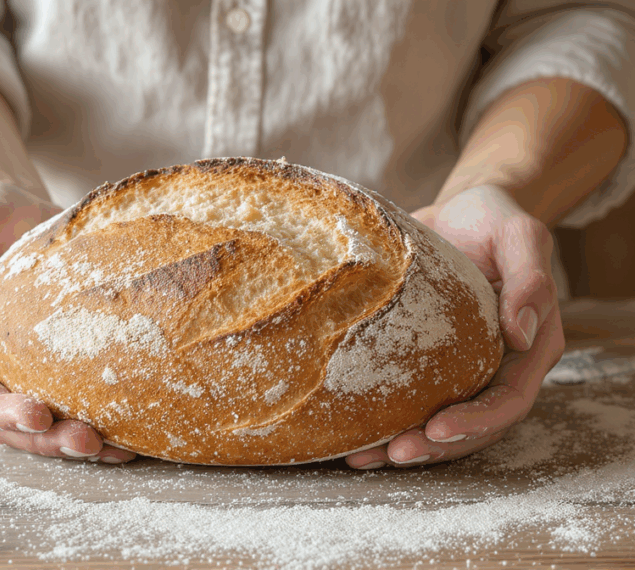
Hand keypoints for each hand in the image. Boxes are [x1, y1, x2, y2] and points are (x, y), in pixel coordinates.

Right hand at [0, 182, 135, 463]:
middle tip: (88, 442)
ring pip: (32, 425)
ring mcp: (10, 370)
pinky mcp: (44, 366)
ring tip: (112, 448)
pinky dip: (91, 422)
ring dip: (67, 441)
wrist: (14, 209)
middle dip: (43, 439)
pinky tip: (124, 434)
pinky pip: (63, 402)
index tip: (37, 416)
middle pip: (2, 421)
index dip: (0, 410)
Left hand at [345, 185, 564, 468]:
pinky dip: (387, 420)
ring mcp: (464, 367)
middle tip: (393, 453)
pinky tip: (352, 433)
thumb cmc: (494, 219)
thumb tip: (523, 334)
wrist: (460, 211)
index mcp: (531, 345)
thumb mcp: (519, 235)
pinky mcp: (431, 361)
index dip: (478, 421)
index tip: (438, 427)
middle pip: (475, 425)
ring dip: (407, 444)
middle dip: (435, 445)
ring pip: (442, 422)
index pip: (510, 398)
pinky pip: (412, 398)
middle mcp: (499, 365)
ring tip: (364, 458)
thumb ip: (529, 279)